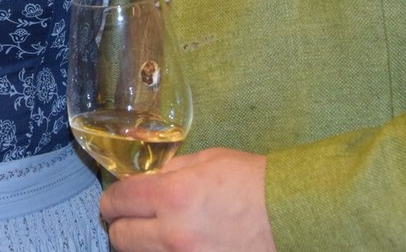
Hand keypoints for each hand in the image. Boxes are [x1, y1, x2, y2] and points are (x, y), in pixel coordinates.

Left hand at [99, 148, 273, 251]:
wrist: (293, 216)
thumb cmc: (254, 183)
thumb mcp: (208, 160)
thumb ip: (171, 170)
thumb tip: (147, 179)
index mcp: (174, 196)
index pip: (118, 200)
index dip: (112, 199)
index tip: (114, 200)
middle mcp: (174, 234)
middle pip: (120, 237)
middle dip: (121, 224)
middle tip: (130, 217)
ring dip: (141, 244)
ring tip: (155, 232)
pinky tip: (176, 244)